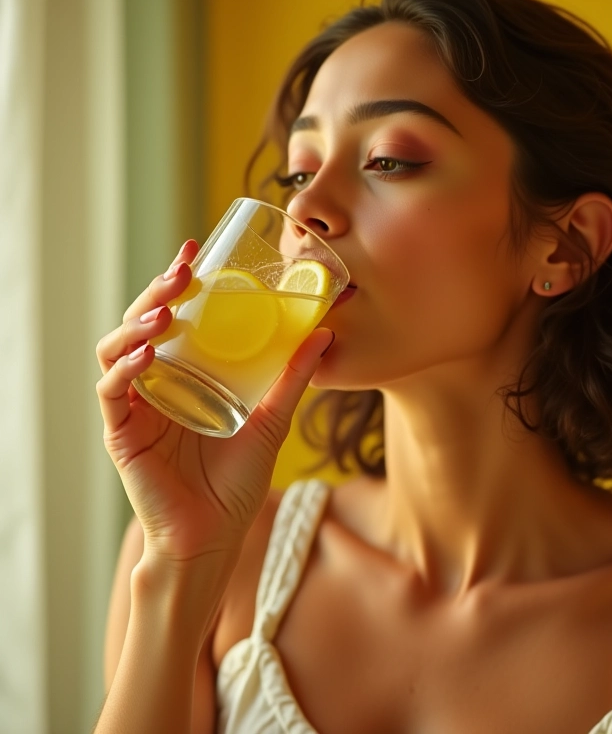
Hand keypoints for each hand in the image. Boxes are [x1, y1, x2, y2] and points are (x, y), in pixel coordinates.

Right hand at [95, 240, 334, 562]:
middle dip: (156, 292)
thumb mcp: (271, 419)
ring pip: (116, 349)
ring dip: (136, 324)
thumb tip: (324, 334)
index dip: (177, 284)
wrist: (216, 534)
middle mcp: (154, 383)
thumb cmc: (236, 480)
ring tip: (165, 311)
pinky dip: (124, 369)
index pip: (172, 318)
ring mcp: (135, 407)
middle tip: (182, 272)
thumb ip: (292, 378)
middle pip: (140, 324)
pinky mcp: (121, 433)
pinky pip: (111, 392)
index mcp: (183, 374)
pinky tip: (147, 353)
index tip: (195, 253)